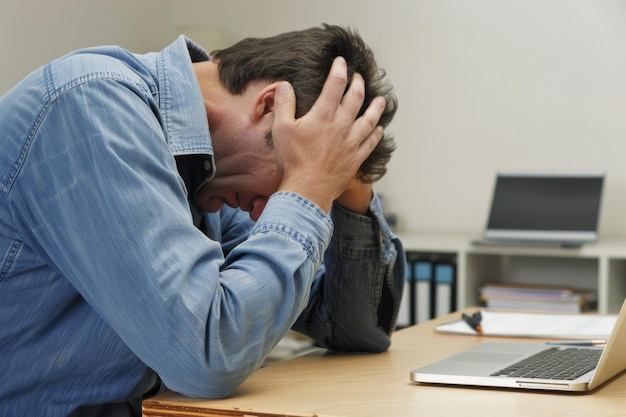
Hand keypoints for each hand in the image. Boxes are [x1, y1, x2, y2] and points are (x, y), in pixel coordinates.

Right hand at [271, 57, 385, 213]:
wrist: (308, 189)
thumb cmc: (293, 160)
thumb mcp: (281, 129)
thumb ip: (284, 104)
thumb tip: (285, 85)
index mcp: (323, 115)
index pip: (335, 85)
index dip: (339, 70)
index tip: (341, 62)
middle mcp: (341, 125)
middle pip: (356, 98)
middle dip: (358, 83)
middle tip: (359, 76)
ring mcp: (351, 142)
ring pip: (370, 119)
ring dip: (376, 107)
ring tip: (380, 99)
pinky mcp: (356, 158)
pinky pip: (371, 143)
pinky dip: (377, 134)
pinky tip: (380, 130)